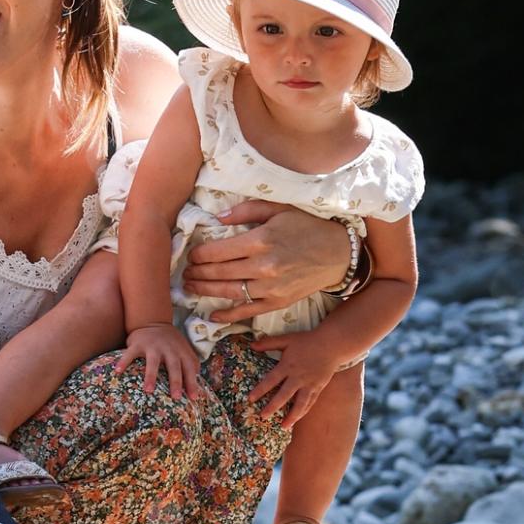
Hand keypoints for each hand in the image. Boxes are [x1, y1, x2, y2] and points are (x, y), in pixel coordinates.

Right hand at [116, 322, 206, 399]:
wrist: (153, 320)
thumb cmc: (170, 342)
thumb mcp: (184, 349)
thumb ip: (191, 363)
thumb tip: (197, 383)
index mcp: (181, 352)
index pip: (189, 368)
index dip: (192, 383)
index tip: (193, 398)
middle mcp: (169, 349)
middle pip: (174, 366)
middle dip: (176, 382)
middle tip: (176, 397)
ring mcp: (153, 346)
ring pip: (153, 362)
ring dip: (151, 376)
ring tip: (148, 391)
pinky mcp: (138, 344)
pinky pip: (130, 354)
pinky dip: (124, 362)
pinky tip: (118, 372)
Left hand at [181, 202, 350, 321]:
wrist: (339, 253)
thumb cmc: (307, 227)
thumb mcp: (279, 209)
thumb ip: (246, 211)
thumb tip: (217, 218)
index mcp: (261, 240)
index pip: (217, 251)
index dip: (198, 255)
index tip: (190, 255)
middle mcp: (264, 266)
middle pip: (218, 272)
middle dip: (197, 273)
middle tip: (184, 273)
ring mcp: (271, 287)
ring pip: (228, 292)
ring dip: (205, 291)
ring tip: (190, 287)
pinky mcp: (278, 302)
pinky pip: (247, 311)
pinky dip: (228, 315)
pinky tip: (212, 314)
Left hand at [248, 331, 338, 426]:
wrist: (333, 345)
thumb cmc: (307, 341)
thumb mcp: (287, 339)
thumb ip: (269, 343)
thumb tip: (251, 345)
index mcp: (288, 365)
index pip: (271, 380)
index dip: (260, 390)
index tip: (250, 399)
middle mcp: (298, 377)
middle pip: (284, 395)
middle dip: (272, 407)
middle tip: (262, 417)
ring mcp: (310, 384)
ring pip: (300, 403)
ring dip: (291, 416)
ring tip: (283, 426)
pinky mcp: (318, 387)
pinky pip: (310, 402)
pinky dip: (303, 412)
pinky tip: (297, 419)